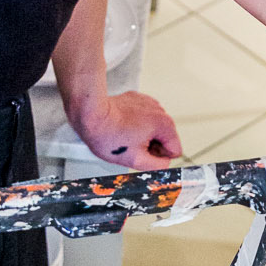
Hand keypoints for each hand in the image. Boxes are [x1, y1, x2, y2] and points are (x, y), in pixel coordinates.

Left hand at [68, 90, 183, 168]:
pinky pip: (143, 118)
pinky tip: (122, 125)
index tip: (142, 153)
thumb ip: (157, 166)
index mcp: (165, 125)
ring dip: (143, 135)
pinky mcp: (137, 99)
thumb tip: (165, 164)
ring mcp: (149, 103)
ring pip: (154, 128)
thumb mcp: (135, 160)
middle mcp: (160, 111)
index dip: (158, 157)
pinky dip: (135, 123)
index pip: (174, 151)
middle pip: (164, 139)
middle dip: (150, 145)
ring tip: (124, 135)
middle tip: (130, 145)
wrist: (91, 113)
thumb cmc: (108, 135)